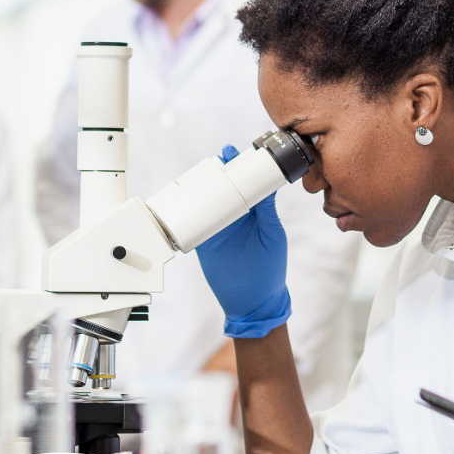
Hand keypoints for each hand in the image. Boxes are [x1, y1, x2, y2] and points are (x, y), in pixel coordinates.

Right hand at [196, 145, 290, 338]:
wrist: (254, 301)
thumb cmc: (269, 268)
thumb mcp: (271, 234)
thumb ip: (266, 210)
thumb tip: (269, 182)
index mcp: (253, 210)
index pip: (244, 182)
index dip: (238, 167)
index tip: (233, 153)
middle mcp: (233, 216)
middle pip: (221, 187)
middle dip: (216, 172)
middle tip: (215, 160)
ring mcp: (216, 227)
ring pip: (204, 201)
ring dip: (199, 187)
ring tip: (198, 174)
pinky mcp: (202, 241)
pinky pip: (191, 222)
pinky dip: (184, 211)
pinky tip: (181, 198)